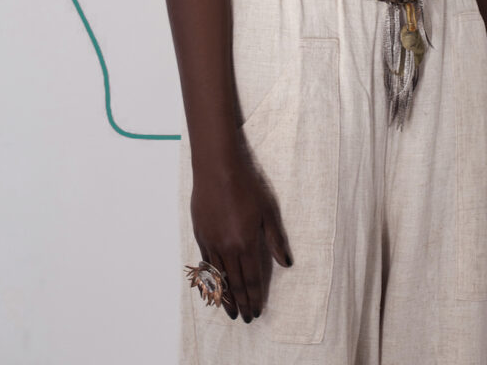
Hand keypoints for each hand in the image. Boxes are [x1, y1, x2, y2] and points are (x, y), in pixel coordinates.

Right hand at [191, 151, 292, 322]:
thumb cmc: (247, 184)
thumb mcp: (269, 210)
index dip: (255, 297)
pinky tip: (213, 284)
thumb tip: (286, 263)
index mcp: (246, 242)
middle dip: (241, 302)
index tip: (257, 311)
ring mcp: (211, 240)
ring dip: (224, 295)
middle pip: (234, 282)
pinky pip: (205, 262)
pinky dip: (210, 277)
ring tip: (230, 311)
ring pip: (218, 276)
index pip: (251, 279)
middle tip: (245, 319)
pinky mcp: (200, 233)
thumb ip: (276, 239)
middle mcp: (226, 247)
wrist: (218, 166)